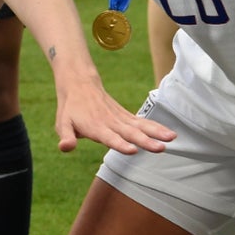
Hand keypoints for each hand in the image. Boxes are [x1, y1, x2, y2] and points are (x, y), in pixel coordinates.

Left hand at [53, 75, 173, 153]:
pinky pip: (143, 122)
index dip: (120, 145)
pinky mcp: (126, 116)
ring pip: (141, 126)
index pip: (109, 138)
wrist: (79, 84)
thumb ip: (66, 136)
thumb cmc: (70, 109)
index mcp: (95, 127)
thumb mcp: (62, 123)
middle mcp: (111, 122)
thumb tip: (64, 148)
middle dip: (146, 141)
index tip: (133, 150)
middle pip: (130, 133)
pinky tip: (170, 134)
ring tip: (172, 138)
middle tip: (160, 148)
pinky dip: (156, 127)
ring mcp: (120, 118)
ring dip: (157, 132)